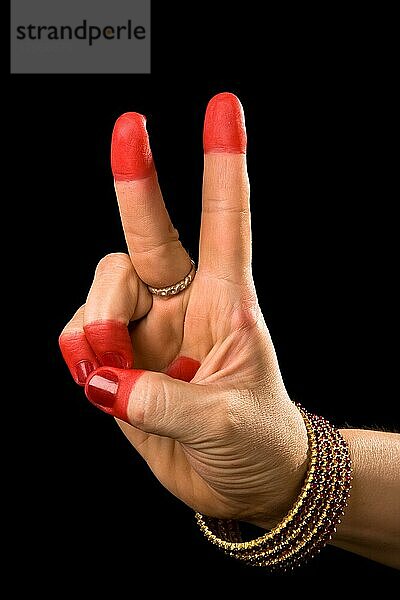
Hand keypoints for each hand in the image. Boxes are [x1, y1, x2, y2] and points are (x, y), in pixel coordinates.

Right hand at [59, 93, 307, 527]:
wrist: (242, 483)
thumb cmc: (256, 441)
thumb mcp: (223, 421)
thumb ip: (163, 401)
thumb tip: (104, 382)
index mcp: (227, 303)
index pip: (225, 222)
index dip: (223, 165)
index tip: (222, 107)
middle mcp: (183, 305)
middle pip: (147, 235)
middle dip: (136, 184)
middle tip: (130, 125)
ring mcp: (147, 331)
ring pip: (101, 293)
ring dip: (97, 327)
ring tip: (112, 375)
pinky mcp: (119, 363)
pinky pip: (79, 338)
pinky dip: (78, 356)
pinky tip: (100, 383)